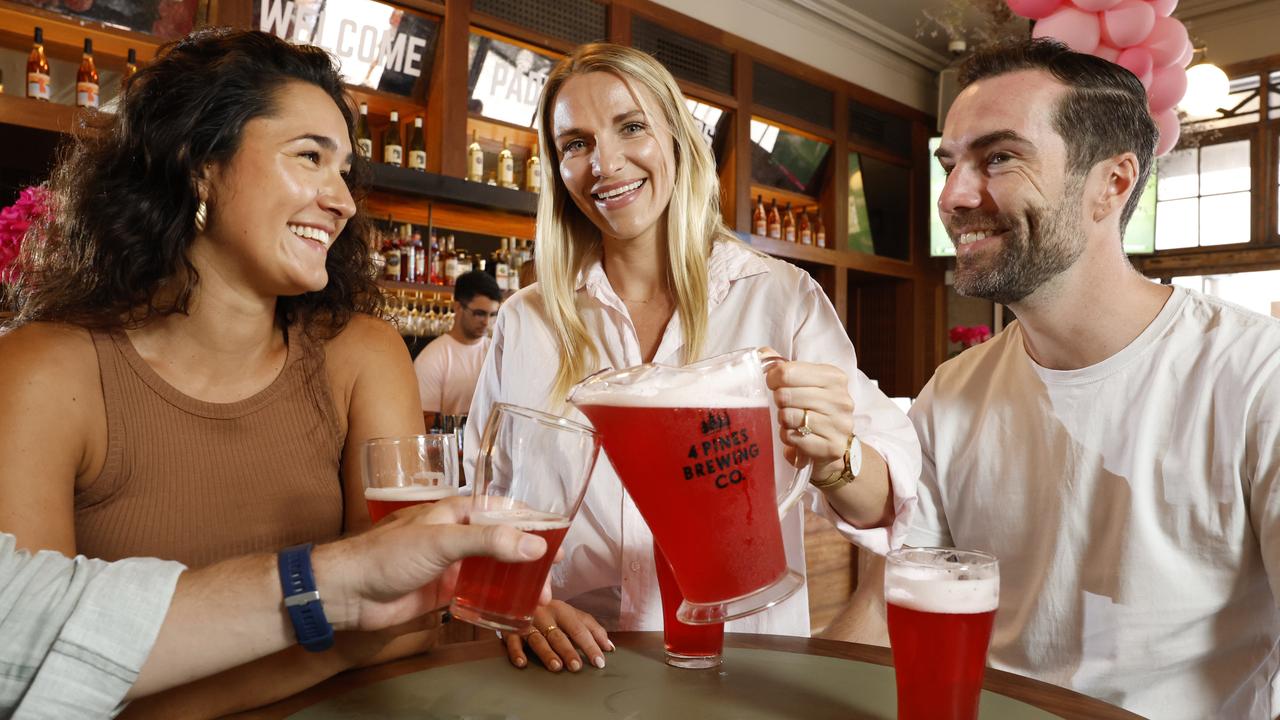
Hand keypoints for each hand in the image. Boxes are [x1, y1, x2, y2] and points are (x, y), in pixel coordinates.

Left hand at [317, 496, 552, 632]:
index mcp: (456, 513)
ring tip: (539, 598)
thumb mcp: (441, 541)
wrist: (348, 593)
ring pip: (494, 570)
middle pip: (503, 542)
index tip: (556, 538)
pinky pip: (478, 594)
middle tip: (552, 575)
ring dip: (517, 581)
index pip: (502, 511)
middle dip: (529, 557)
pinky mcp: (443, 591)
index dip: (531, 523)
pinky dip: (497, 600)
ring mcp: (451, 565)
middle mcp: (456, 536)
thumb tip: (535, 546)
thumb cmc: (387, 555)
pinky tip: (514, 612)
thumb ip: (488, 542)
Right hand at [500, 600, 613, 671]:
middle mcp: (546, 615)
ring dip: (547, 653)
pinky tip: (523, 663)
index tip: (599, 661)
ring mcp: (527, 622)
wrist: (520, 596)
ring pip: (538, 639)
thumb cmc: (551, 612)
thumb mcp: (572, 615)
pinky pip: (513, 641)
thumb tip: (610, 647)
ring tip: (556, 666)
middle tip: (577, 666)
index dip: (590, 645)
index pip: (579, 629)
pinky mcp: (511, 629)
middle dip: (568, 651)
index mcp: (562, 610)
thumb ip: (592, 629)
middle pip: (558, 635)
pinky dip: (517, 651)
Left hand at [762, 350, 853, 482]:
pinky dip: (787, 437)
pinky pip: (792, 438)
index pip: (788, 372)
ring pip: (788, 417)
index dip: (772, 379)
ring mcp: (839, 424)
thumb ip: (784, 367)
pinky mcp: (831, 447)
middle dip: (779, 402)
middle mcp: (840, 399)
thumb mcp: (806, 383)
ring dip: (783, 421)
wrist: (838, 446)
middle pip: (785, 395)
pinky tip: (796, 436)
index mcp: (834, 377)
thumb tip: (762, 354)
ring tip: (792, 421)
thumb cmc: (816, 410)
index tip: (773, 385)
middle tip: (785, 406)